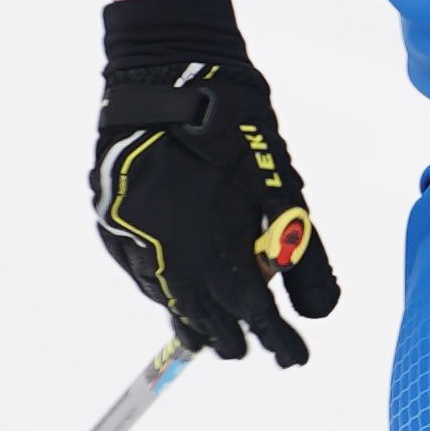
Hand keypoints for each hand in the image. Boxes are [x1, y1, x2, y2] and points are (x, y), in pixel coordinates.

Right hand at [90, 0, 342, 364]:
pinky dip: (161, 287)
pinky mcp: (110, 221)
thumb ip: (301, 253)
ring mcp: (133, 239)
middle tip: (244, 349)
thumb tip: (319, 313)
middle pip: (204, 318)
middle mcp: (170, 255)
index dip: (278, 341)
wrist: (165, 72)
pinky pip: (139, 272)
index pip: (254, 316)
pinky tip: (172, 291)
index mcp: (217, 249)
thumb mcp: (282, 187)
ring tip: (206, 336)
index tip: (296, 359)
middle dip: (229, 337)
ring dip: (191, 318)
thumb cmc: (235, 124)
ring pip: (167, 299)